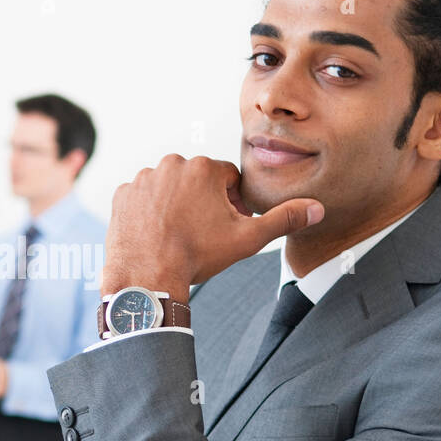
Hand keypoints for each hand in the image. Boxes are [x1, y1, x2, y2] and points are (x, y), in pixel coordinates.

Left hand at [99, 154, 322, 299]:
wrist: (147, 276)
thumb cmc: (196, 256)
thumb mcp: (247, 239)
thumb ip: (283, 219)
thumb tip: (317, 208)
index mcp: (204, 168)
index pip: (227, 180)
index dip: (231, 204)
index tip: (225, 226)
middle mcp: (171, 164)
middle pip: (197, 181)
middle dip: (203, 203)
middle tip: (201, 234)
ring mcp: (143, 178)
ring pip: (170, 188)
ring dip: (176, 205)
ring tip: (178, 235)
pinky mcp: (123, 194)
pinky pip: (143, 198)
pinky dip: (150, 212)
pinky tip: (156, 234)